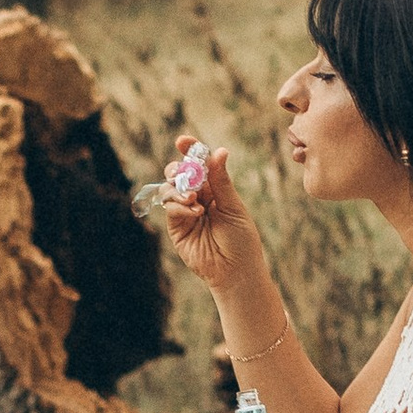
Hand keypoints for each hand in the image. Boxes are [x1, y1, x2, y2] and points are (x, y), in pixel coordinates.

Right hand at [154, 137, 265, 297]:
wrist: (235, 272)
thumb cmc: (242, 240)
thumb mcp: (233, 206)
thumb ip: (221, 181)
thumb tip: (219, 151)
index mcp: (216, 190)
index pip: (200, 165)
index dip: (190, 151)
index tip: (183, 141)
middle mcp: (199, 198)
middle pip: (180, 174)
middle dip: (178, 168)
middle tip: (184, 171)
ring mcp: (185, 213)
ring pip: (170, 189)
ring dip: (178, 187)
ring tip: (193, 197)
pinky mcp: (177, 228)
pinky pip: (171, 209)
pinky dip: (180, 206)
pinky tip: (194, 212)